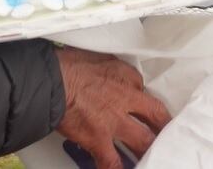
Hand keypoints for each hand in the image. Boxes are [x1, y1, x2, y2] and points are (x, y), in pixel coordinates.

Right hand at [55, 47, 170, 167]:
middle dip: (162, 127)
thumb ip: (104, 65)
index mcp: (123, 75)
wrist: (48, 80)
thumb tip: (101, 71)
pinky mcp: (99, 139)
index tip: (140, 103)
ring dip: (147, 149)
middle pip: (155, 116)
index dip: (140, 96)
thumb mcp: (92, 54)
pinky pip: (112, 162)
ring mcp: (114, 121)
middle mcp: (124, 98)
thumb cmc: (64, 66)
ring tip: (150, 155)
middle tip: (164, 133)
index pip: (140, 86)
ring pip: (142, 141)